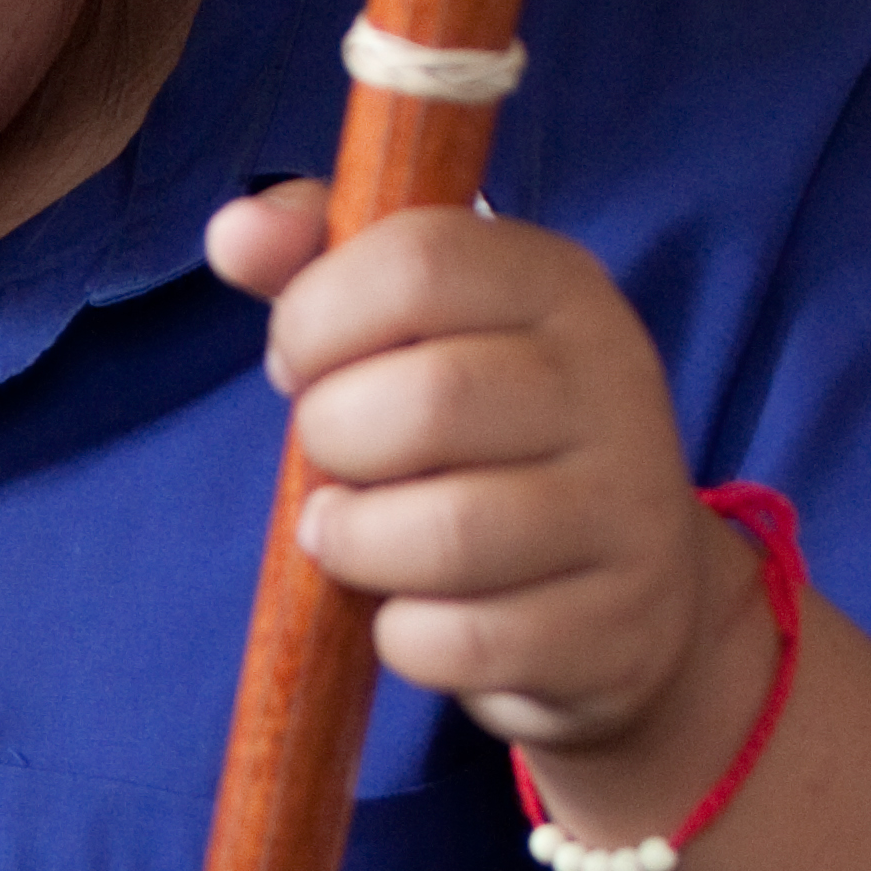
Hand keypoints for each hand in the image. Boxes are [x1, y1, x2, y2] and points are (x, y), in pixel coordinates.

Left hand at [205, 182, 765, 780]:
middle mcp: (612, 384)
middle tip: (330, 460)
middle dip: (331, 440)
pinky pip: (460, 641)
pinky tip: (413, 611)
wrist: (637, 594)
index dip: (319, 317)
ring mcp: (626, 511)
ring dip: (356, 544)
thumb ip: (321, 268)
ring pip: (447, 534)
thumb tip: (234, 229)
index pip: (420, 261)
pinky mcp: (612, 628)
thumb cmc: (488, 442)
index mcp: (559, 286)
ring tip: (348, 534)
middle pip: (427, 402)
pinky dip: (402, 637)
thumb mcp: (421, 334)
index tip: (302, 363)